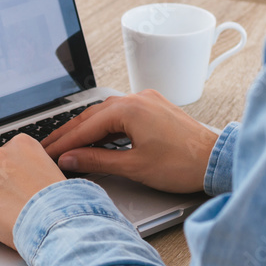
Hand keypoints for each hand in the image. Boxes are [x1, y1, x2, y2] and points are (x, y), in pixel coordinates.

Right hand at [42, 90, 218, 193]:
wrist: (217, 160)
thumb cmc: (182, 164)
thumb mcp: (134, 166)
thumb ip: (97, 160)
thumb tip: (71, 159)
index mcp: (129, 109)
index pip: (85, 126)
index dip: (64, 142)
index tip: (48, 154)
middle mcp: (136, 99)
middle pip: (92, 116)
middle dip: (69, 133)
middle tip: (48, 147)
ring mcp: (147, 101)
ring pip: (106, 113)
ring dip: (86, 128)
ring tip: (68, 143)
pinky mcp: (155, 108)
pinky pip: (121, 113)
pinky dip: (105, 126)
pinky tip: (97, 136)